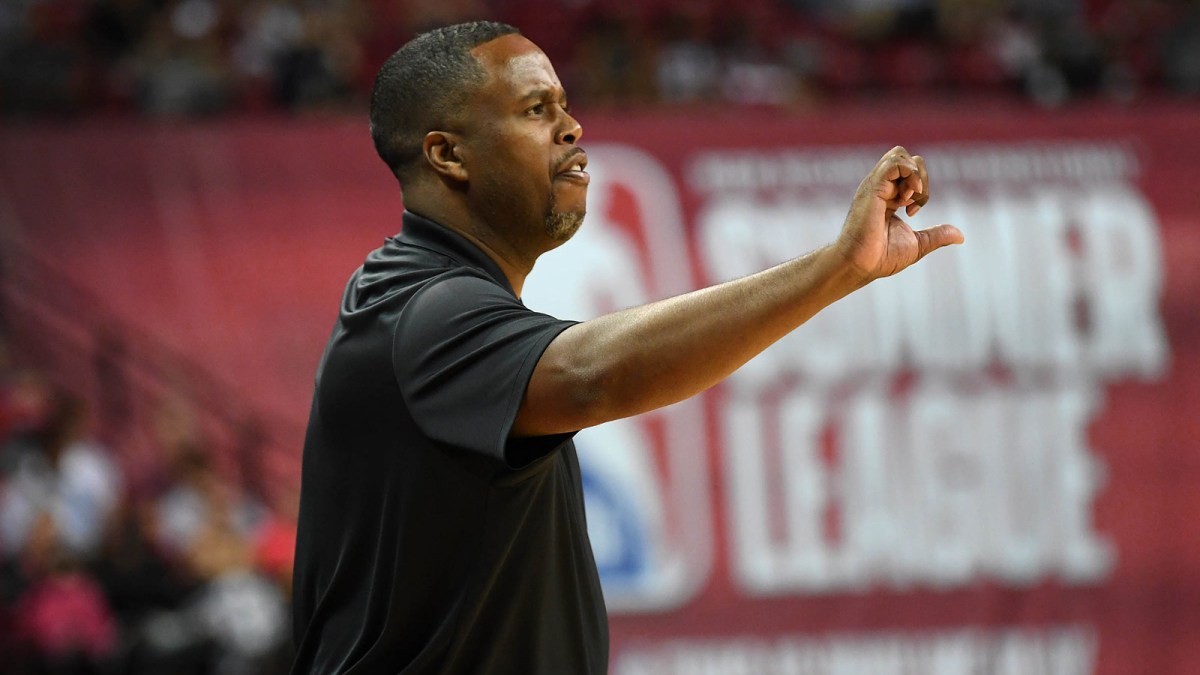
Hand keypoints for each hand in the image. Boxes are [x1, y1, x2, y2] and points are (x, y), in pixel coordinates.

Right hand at [836, 146, 963, 281]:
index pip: (910, 173)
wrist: (860, 265)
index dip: (921, 190)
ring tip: (909, 198)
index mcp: (887, 197)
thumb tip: (960, 236)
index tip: (913, 212)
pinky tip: (906, 198)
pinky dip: (909, 175)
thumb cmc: (880, 258)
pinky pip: (895, 162)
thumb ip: (937, 235)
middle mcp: (879, 187)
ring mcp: (874, 185)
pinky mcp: (872, 187)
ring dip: (915, 174)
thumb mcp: (917, 244)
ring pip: (900, 154)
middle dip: (921, 176)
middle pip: (907, 158)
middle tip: (914, 202)